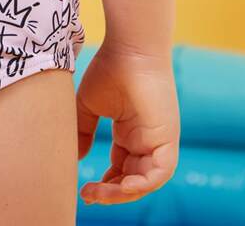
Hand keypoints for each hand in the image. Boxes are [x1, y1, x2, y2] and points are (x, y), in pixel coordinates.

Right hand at [75, 41, 179, 205]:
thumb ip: (83, 132)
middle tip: (88, 195)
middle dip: (110, 193)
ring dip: (123, 193)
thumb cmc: (110, 68)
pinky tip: (122, 186)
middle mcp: (147, 140)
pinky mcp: (168, 138)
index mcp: (131, 132)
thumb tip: (76, 158)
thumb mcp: (89, 106)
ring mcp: (159, 140)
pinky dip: (142, 185)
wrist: (129, 48)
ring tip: (99, 192)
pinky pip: (160, 173)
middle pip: (132, 180)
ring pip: (146, 181)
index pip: (121, 169)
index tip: (84, 189)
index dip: (105, 184)